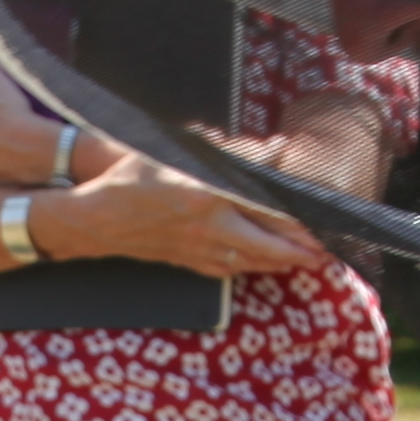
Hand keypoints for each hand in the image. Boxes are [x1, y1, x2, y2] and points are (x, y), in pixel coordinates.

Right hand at [33, 164, 329, 278]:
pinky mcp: (185, 262)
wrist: (92, 216)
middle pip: (267, 244)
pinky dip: (251, 267)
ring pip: (250, 260)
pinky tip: (263, 266)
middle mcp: (207, 226)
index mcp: (208, 194)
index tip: (322, 219)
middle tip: (327, 253)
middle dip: (300, 251)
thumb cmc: (131, 174)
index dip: (298, 218)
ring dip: (280, 262)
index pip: (264, 208)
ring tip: (307, 261)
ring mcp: (197, 249)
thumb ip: (224, 152)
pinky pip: (227, 268)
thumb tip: (269, 152)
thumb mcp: (177, 152)